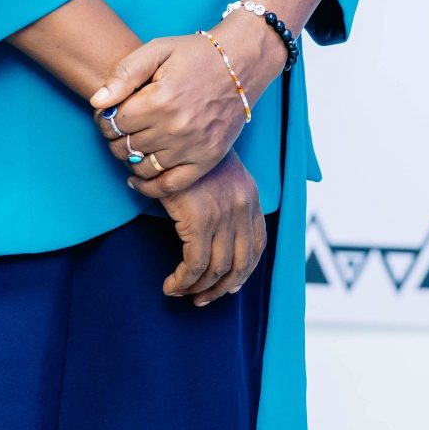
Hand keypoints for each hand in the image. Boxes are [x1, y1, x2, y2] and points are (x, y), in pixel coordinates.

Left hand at [89, 17, 285, 190]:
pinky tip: (136, 178)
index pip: (115, 121)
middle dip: (115, 137)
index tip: (106, 113)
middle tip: (116, 128)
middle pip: (127, 145)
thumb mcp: (157, 50)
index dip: (105, 118)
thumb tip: (98, 101)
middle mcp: (176, 127)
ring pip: (144, 166)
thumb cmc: (194, 54)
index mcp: (160, 99)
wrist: (240, 65)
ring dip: (129, 158)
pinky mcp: (207, 160)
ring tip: (130, 144)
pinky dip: (149, 187)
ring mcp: (194, 147)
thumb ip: (124, 74)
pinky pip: (171, 185)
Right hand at [131, 147, 267, 303]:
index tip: (229, 285)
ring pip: (216, 270)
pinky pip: (194, 265)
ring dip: (198, 289)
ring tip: (181, 293)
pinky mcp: (199, 220)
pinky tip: (171, 285)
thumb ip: (224, 197)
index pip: (257, 246)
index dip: (244, 271)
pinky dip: (183, 281)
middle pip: (240, 264)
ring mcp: (223, 215)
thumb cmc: (189, 149)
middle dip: (221, 288)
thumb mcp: (217, 170)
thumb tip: (217, 230)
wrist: (174, 131)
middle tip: (203, 299)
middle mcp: (242, 208)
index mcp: (250, 196)